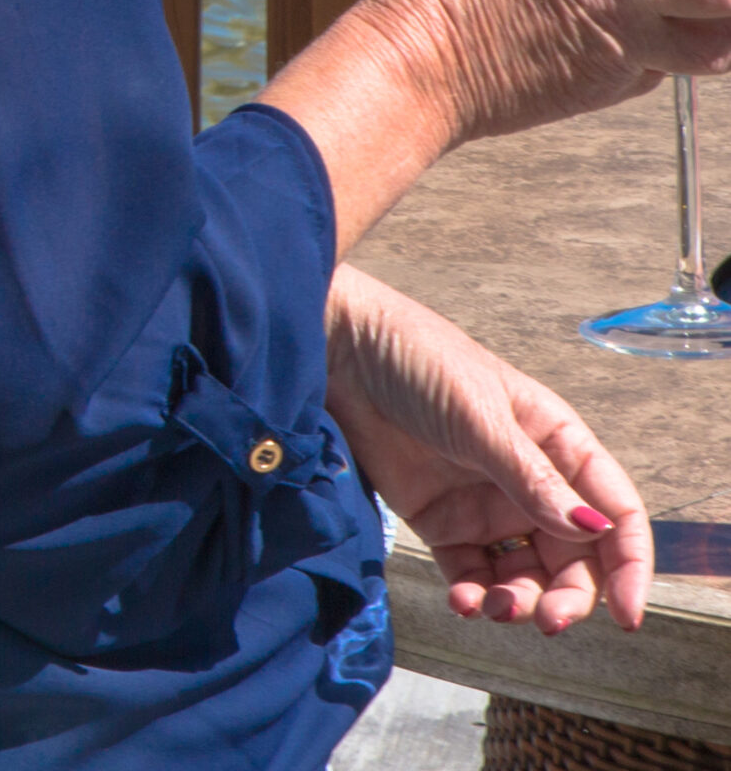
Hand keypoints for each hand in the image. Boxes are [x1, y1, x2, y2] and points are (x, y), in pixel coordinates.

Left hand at [326, 266, 649, 633]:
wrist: (339, 349)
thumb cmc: (420, 360)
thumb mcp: (480, 415)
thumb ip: (530, 477)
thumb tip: (591, 529)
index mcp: (558, 444)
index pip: (614, 512)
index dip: (629, 564)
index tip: (627, 615)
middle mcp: (530, 481)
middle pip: (573, 558)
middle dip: (568, 596)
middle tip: (546, 620)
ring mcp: (485, 504)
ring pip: (524, 576)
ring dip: (519, 602)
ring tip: (492, 607)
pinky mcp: (441, 521)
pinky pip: (471, 575)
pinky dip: (473, 596)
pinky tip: (462, 601)